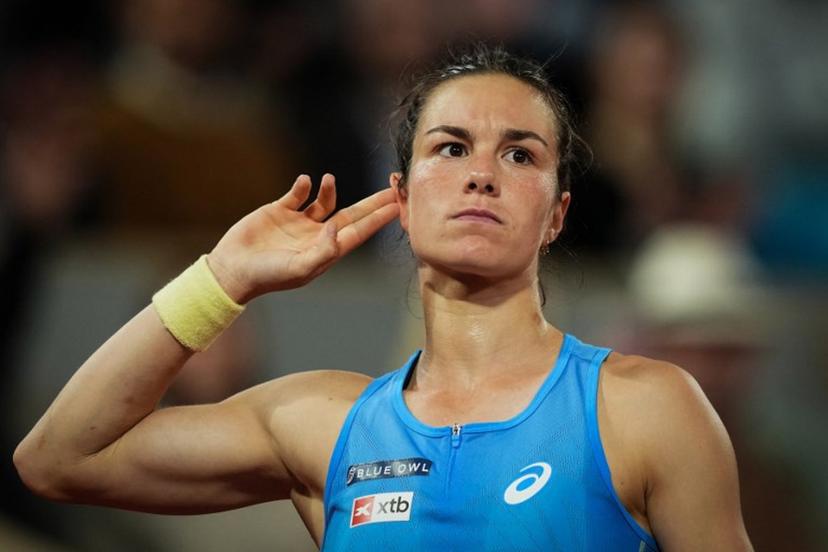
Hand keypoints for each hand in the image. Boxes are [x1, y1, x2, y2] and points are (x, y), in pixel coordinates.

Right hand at [207, 174, 398, 302]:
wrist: (233, 270)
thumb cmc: (268, 275)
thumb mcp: (300, 268)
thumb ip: (324, 251)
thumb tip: (339, 229)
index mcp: (326, 250)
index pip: (359, 232)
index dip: (378, 219)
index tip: (397, 207)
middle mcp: (316, 235)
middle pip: (351, 216)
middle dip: (372, 203)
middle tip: (393, 188)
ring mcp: (299, 222)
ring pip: (324, 202)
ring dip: (329, 190)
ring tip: (328, 180)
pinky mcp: (279, 211)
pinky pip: (297, 194)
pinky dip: (303, 187)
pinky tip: (305, 183)